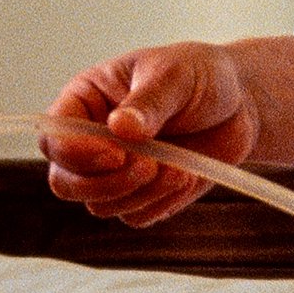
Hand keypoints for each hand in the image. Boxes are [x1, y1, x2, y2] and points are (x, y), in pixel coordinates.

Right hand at [42, 44, 258, 226]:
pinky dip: (160, 204)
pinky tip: (186, 176)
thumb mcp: (175, 76)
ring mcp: (115, 171)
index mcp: (86, 101)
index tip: (117, 153)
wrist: (239, 104)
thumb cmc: (200, 75)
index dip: (75, 153)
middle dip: (106, 184)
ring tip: (180, 167)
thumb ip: (148, 101)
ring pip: (101, 206)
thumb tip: (119, 127)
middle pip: (65, 182)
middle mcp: (92, 140)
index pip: (54, 138)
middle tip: (150, 166)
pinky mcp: (142, 194)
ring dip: (140, 194)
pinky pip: (136, 217)